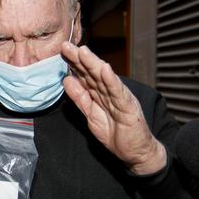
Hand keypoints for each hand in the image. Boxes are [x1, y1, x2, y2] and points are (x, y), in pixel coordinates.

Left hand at [61, 42, 165, 174]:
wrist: (136, 152)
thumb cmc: (117, 134)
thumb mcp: (91, 115)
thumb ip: (80, 98)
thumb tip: (67, 80)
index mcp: (101, 94)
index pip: (86, 75)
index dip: (74, 63)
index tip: (62, 51)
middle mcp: (110, 92)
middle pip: (93, 73)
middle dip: (80, 59)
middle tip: (66, 46)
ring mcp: (120, 98)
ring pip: (104, 79)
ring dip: (94, 64)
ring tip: (83, 52)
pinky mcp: (128, 108)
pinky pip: (118, 93)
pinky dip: (111, 81)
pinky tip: (105, 69)